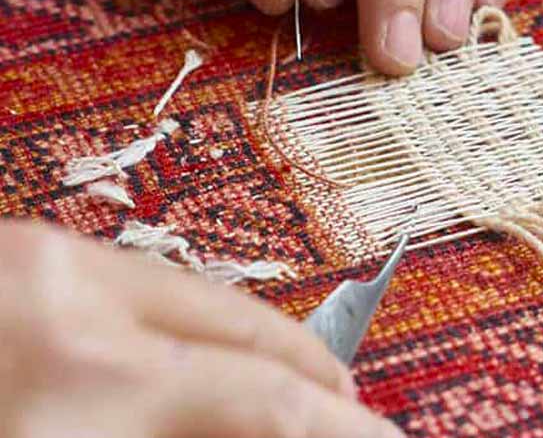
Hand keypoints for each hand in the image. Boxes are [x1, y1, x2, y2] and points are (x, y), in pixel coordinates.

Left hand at [0, 221, 402, 437]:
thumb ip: (202, 431)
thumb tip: (286, 421)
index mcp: (86, 375)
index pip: (264, 396)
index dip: (338, 425)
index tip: (382, 437)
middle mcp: (72, 291)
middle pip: (242, 323)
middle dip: (306, 369)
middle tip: (344, 410)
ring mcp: (42, 257)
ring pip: (195, 293)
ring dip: (245, 345)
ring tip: (280, 388)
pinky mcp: (23, 249)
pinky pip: (139, 282)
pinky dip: (183, 325)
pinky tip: (198, 360)